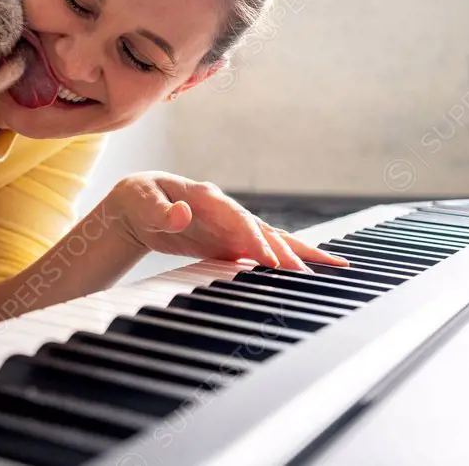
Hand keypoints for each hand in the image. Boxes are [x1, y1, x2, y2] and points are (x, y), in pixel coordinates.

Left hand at [107, 172, 348, 271]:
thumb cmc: (139, 197)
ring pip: (269, 239)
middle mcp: (225, 210)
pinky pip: (259, 251)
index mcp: (207, 197)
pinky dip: (282, 260)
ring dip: (297, 253)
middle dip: (286, 249)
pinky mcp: (227, 241)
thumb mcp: (144, 202)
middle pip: (263, 228)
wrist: (136, 203)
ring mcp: (229, 226)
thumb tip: (181, 213)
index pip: (237, 218)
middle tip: (309, 272)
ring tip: (332, 266)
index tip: (267, 258)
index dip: (253, 238)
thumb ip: (163, 211)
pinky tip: (305, 271)